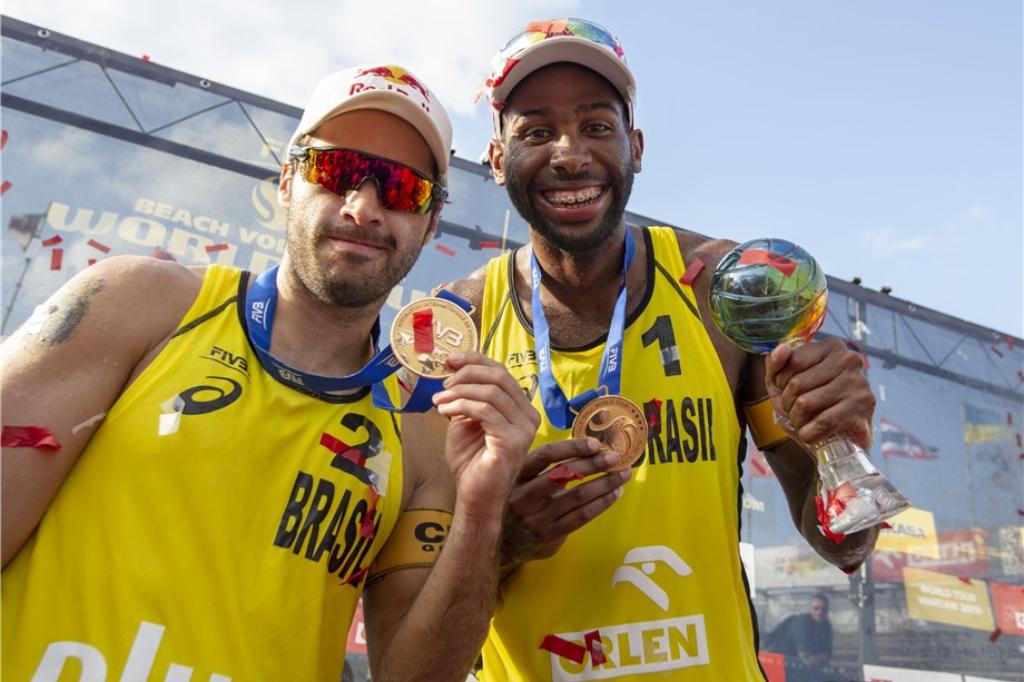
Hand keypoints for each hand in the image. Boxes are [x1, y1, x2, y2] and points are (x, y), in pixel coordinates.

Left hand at [431, 351, 539, 521]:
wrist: (474, 496)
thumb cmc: (471, 461)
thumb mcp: (466, 420)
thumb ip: (466, 396)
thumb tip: (454, 369)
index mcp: (520, 408)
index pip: (501, 372)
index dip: (475, 360)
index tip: (450, 359)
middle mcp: (528, 416)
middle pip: (499, 377)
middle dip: (467, 374)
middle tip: (444, 384)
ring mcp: (524, 429)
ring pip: (491, 392)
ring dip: (459, 392)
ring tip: (438, 400)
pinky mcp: (512, 442)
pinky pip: (485, 412)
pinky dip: (461, 406)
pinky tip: (445, 410)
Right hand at [501, 439, 630, 568]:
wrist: (503, 543)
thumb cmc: (520, 502)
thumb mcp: (521, 480)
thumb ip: (544, 467)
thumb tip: (587, 448)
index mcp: (517, 474)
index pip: (546, 455)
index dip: (571, 447)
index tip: (595, 443)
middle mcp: (524, 494)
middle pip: (564, 474)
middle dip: (593, 464)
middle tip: (615, 457)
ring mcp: (536, 516)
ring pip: (577, 496)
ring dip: (604, 484)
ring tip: (622, 475)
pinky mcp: (549, 534)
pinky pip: (581, 517)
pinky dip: (601, 504)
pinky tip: (614, 494)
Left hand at [765, 338, 874, 449]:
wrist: (838, 441)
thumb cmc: (809, 405)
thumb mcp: (783, 383)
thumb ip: (776, 364)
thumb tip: (782, 349)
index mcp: (831, 347)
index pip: (792, 361)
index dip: (781, 382)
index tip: (787, 392)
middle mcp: (849, 360)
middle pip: (797, 383)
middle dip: (787, 404)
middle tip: (795, 412)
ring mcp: (858, 383)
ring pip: (806, 403)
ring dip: (797, 420)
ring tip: (804, 423)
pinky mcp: (864, 407)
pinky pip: (824, 421)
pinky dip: (810, 433)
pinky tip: (811, 435)